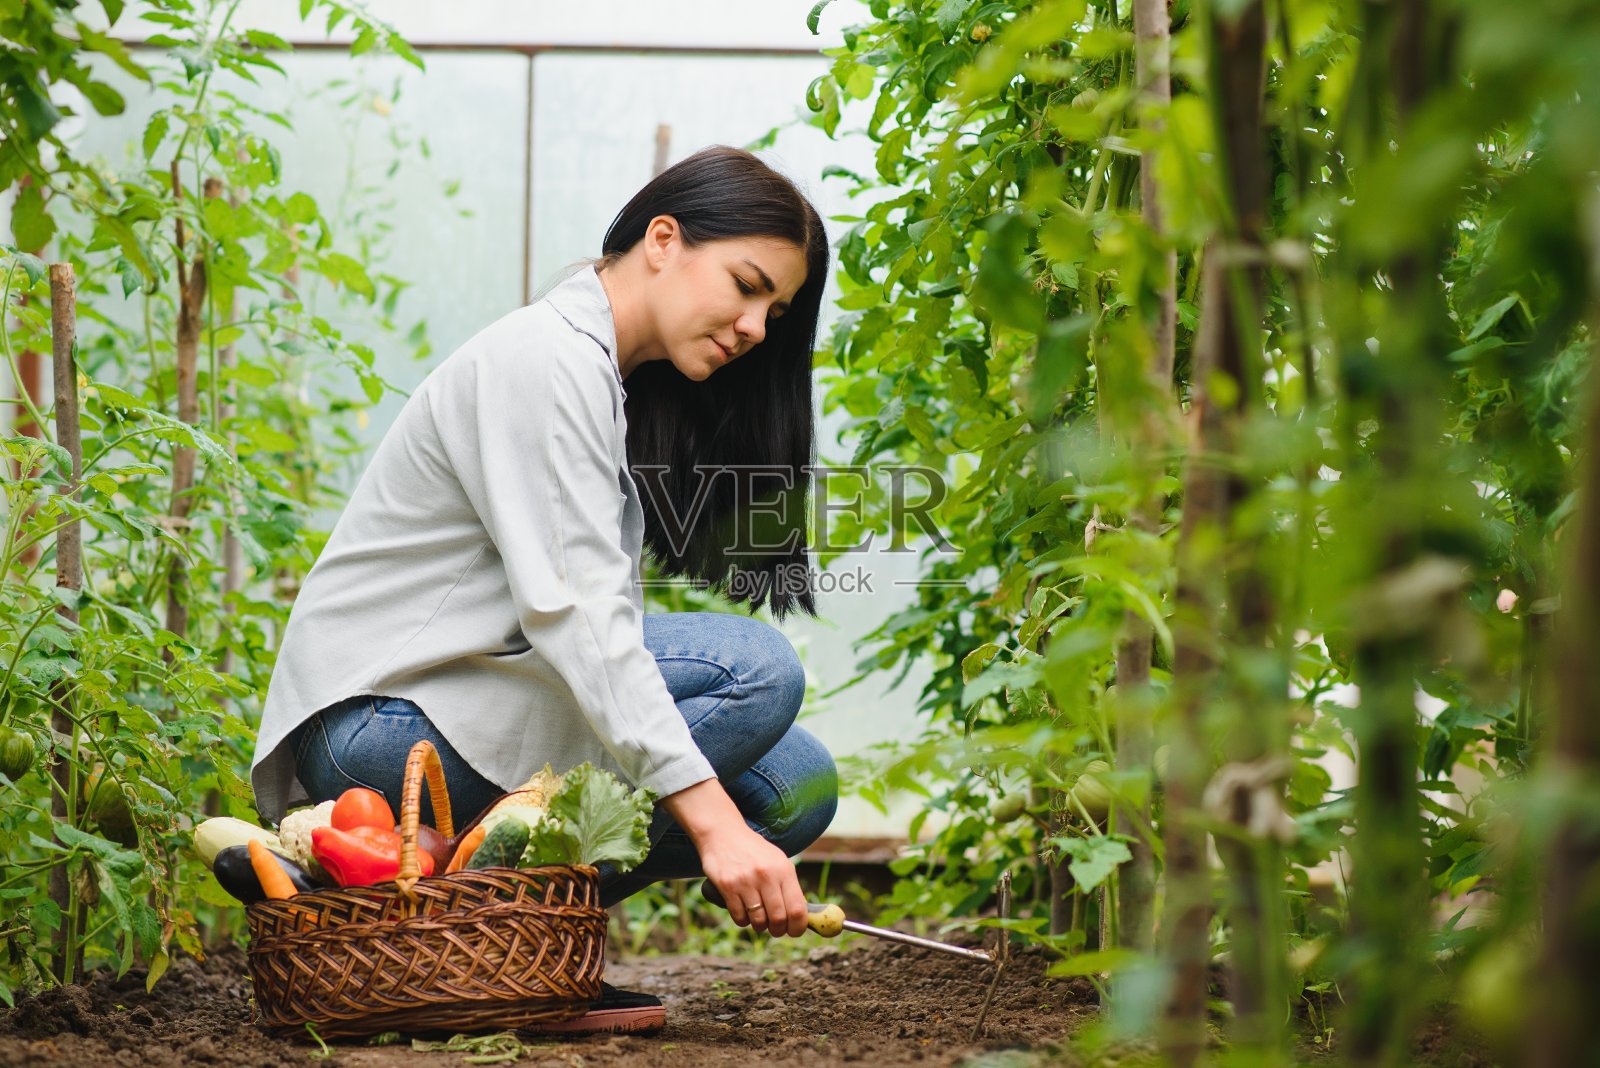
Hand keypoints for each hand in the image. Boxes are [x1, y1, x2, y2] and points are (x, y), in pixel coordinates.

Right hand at [659, 778, 807, 937]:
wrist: (723, 833)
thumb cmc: (754, 852)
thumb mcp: (777, 862)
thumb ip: (789, 887)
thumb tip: (802, 917)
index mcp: (784, 869)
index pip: (798, 909)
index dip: (798, 927)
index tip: (795, 931)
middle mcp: (766, 875)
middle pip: (778, 918)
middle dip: (778, 930)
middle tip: (775, 929)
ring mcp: (746, 881)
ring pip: (758, 920)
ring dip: (759, 926)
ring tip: (758, 919)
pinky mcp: (727, 886)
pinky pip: (739, 916)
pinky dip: (743, 920)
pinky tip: (743, 912)